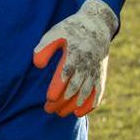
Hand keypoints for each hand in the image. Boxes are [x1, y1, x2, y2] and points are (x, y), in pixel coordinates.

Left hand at [31, 0, 119, 116]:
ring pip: (86, 93)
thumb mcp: (55, 33)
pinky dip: (90, 105)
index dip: (59, 87)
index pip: (67, 73)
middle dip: (62, 101)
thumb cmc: (70, 30)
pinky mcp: (101, 75)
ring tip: (60, 114)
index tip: (49, 98)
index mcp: (75, 53)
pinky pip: (98, 93)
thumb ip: (44, 48)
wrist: (97, 25)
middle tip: (48, 109)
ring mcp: (95, 71)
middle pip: (75, 87)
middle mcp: (87, 64)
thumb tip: (37, 65)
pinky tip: (79, 113)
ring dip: (73, 106)